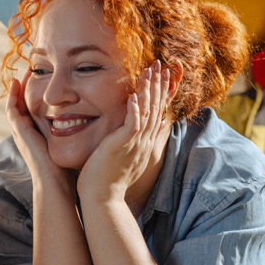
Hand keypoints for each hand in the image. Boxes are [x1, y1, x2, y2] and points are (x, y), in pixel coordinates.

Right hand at [6, 71, 70, 186]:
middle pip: (23, 103)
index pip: (35, 108)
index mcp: (38, 133)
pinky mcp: (20, 132)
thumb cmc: (67, 167)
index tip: (49, 76)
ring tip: (26, 69)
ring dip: (19, 87)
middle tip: (33, 67)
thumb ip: (78, 131)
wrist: (56, 183)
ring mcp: (21, 132)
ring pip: (15, 104)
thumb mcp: (73, 143)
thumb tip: (96, 118)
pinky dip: (13, 95)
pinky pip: (12, 110)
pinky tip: (17, 81)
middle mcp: (27, 131)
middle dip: (27, 86)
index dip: (40, 92)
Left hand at [77, 61, 174, 201]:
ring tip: (150, 71)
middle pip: (156, 109)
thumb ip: (134, 142)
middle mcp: (144, 142)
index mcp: (144, 143)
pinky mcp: (122, 147)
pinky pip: (132, 125)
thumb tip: (142, 131)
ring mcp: (135, 144)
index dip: (160, 93)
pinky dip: (135, 110)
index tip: (162, 76)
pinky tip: (134, 96)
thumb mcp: (126, 157)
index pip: (157, 113)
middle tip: (161, 66)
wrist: (102, 198)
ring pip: (147, 113)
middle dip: (159, 85)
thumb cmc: (108, 179)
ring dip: (149, 91)